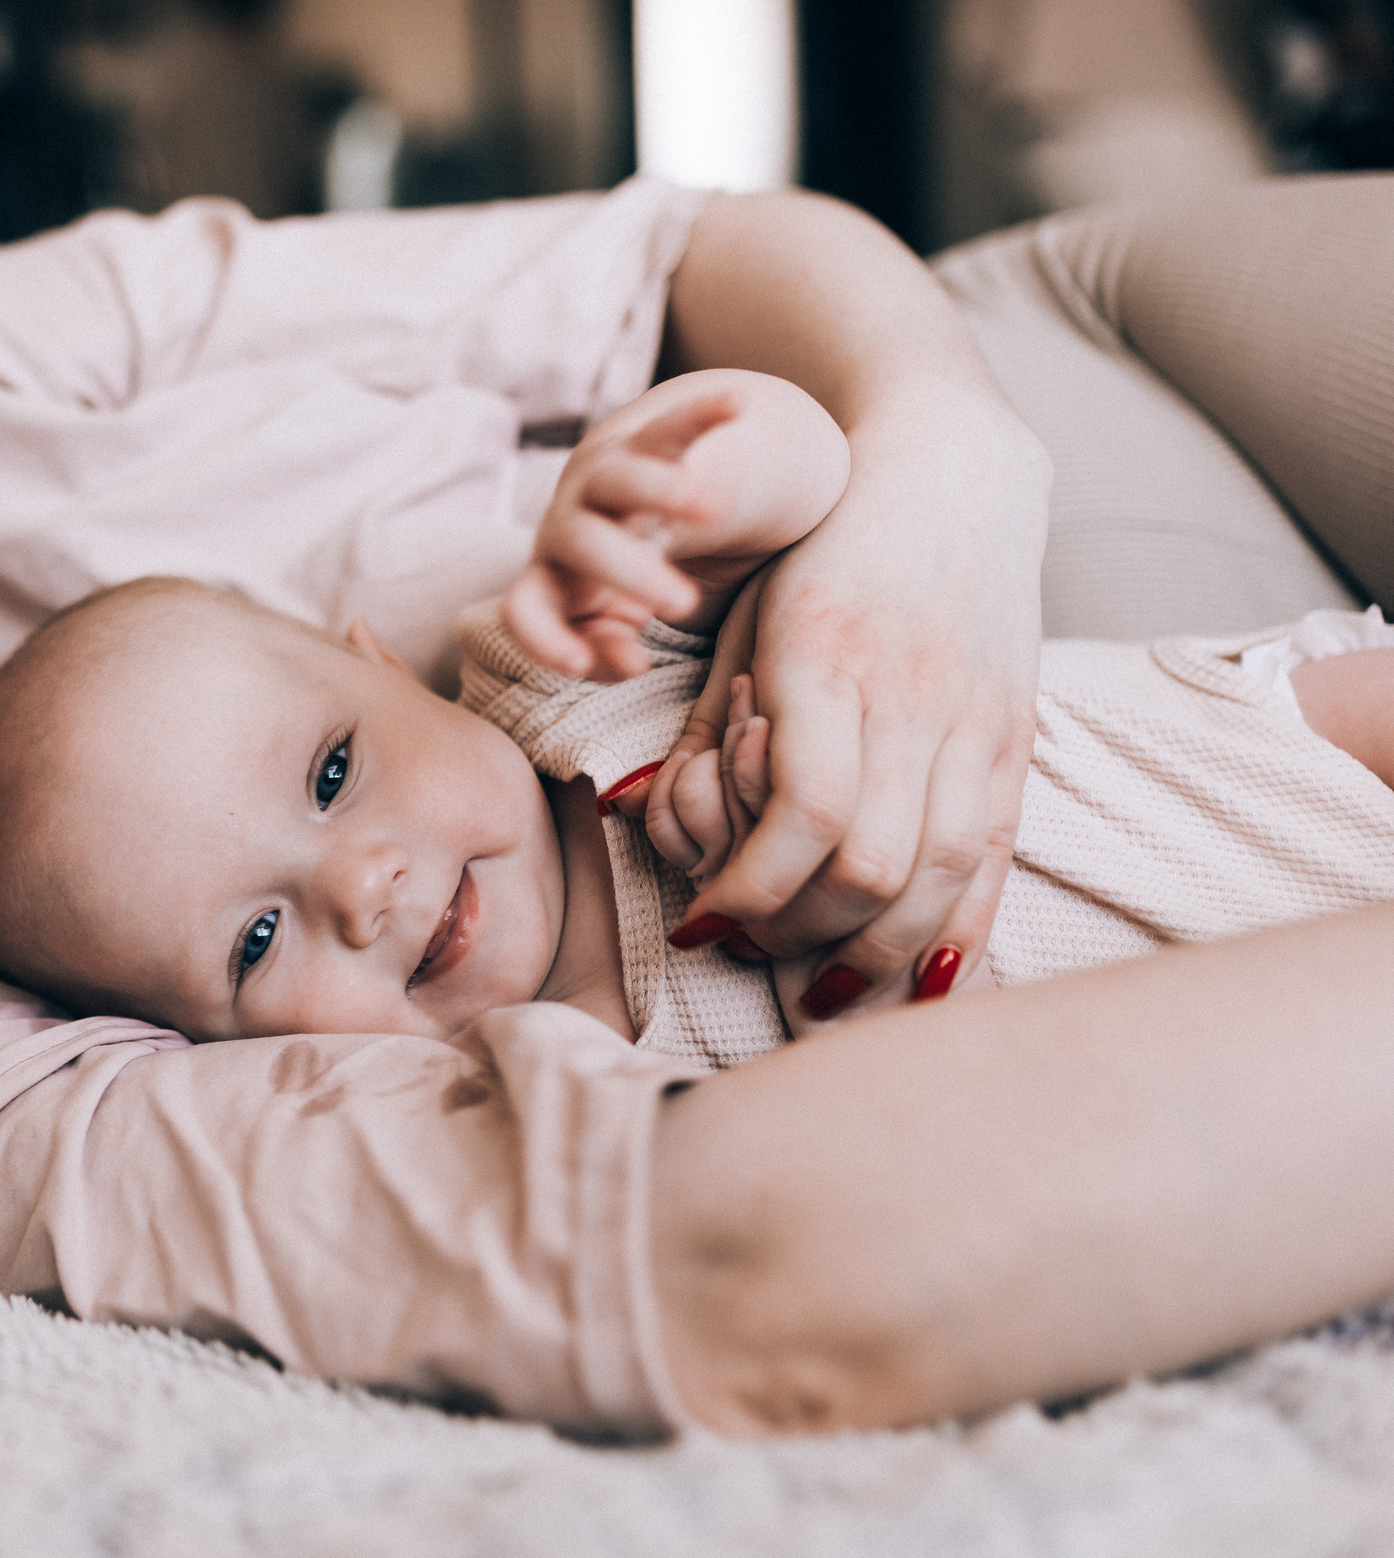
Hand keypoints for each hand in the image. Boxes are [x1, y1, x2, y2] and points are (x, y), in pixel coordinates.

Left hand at [503, 370, 850, 682]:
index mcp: (552, 577)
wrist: (623, 503)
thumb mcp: (609, 622)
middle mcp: (569, 524)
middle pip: (580, 540)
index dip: (541, 638)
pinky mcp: (646, 442)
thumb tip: (630, 663)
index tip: (578, 666)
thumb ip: (609, 650)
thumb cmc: (613, 582)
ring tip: (714, 511)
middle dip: (628, 573)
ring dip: (663, 491)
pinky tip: (736, 403)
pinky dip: (703, 412)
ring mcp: (605, 480)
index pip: (524, 607)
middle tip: (682, 604)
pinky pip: (672, 423)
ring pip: (621, 476)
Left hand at [665, 390, 1046, 1014]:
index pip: (805, 815)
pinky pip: (998, 858)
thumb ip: (702, 728)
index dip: (750, 891)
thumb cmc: (823, 549)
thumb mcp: (744, 621)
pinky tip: (922, 979)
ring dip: (878, 954)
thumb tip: (636, 818)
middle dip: (801, 934)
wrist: (951, 473)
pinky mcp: (1017, 739)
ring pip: (942, 874)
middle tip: (749, 953)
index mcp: (827, 661)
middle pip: (872, 866)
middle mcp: (912, 698)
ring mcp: (977, 721)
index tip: (702, 922)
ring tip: (824, 989)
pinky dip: (962, 930)